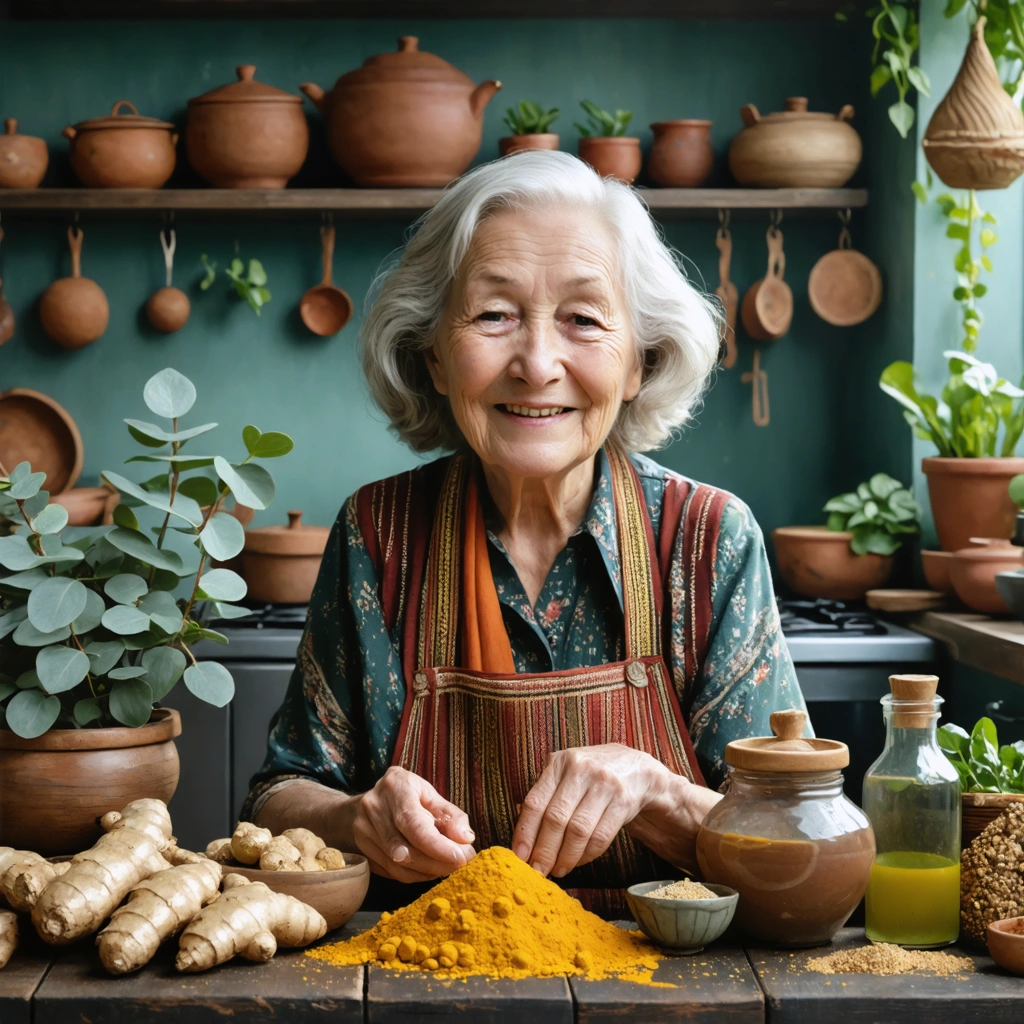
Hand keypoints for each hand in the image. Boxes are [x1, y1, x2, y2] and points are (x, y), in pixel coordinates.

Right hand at [352, 766, 475, 881]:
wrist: (367, 802)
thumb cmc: (406, 795)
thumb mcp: (430, 795)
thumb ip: (451, 815)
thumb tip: (466, 839)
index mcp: (395, 787)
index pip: (415, 824)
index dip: (438, 846)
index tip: (461, 857)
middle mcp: (374, 807)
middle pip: (406, 849)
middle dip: (437, 862)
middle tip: (461, 864)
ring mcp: (363, 830)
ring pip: (398, 866)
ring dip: (428, 872)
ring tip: (448, 867)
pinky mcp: (362, 850)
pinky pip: (391, 873)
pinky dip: (414, 875)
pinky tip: (429, 869)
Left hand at [511, 744, 666, 877]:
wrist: (635, 769)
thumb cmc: (590, 776)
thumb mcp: (565, 772)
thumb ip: (545, 795)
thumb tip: (522, 838)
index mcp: (559, 763)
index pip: (535, 802)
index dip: (525, 833)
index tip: (519, 856)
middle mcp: (580, 769)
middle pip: (556, 819)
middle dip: (544, 851)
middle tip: (537, 872)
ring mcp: (604, 784)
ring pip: (578, 831)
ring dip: (566, 857)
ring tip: (558, 870)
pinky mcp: (623, 801)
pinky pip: (601, 836)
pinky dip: (586, 855)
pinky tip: (578, 861)